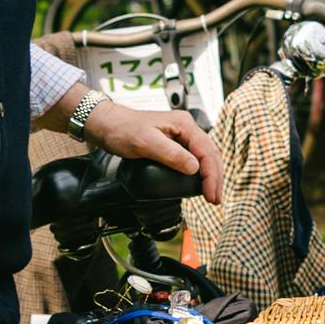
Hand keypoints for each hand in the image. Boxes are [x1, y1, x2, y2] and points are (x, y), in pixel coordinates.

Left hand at [81, 100, 224, 204]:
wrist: (108, 125)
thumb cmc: (123, 129)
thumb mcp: (146, 143)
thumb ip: (171, 154)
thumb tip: (194, 169)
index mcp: (184, 124)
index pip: (206, 151)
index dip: (211, 175)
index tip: (211, 194)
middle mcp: (186, 128)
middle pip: (210, 153)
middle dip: (215, 177)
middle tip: (215, 199)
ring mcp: (181, 135)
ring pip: (204, 156)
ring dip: (210, 175)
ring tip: (211, 194)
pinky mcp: (175, 143)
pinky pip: (194, 157)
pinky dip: (201, 171)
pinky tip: (200, 182)